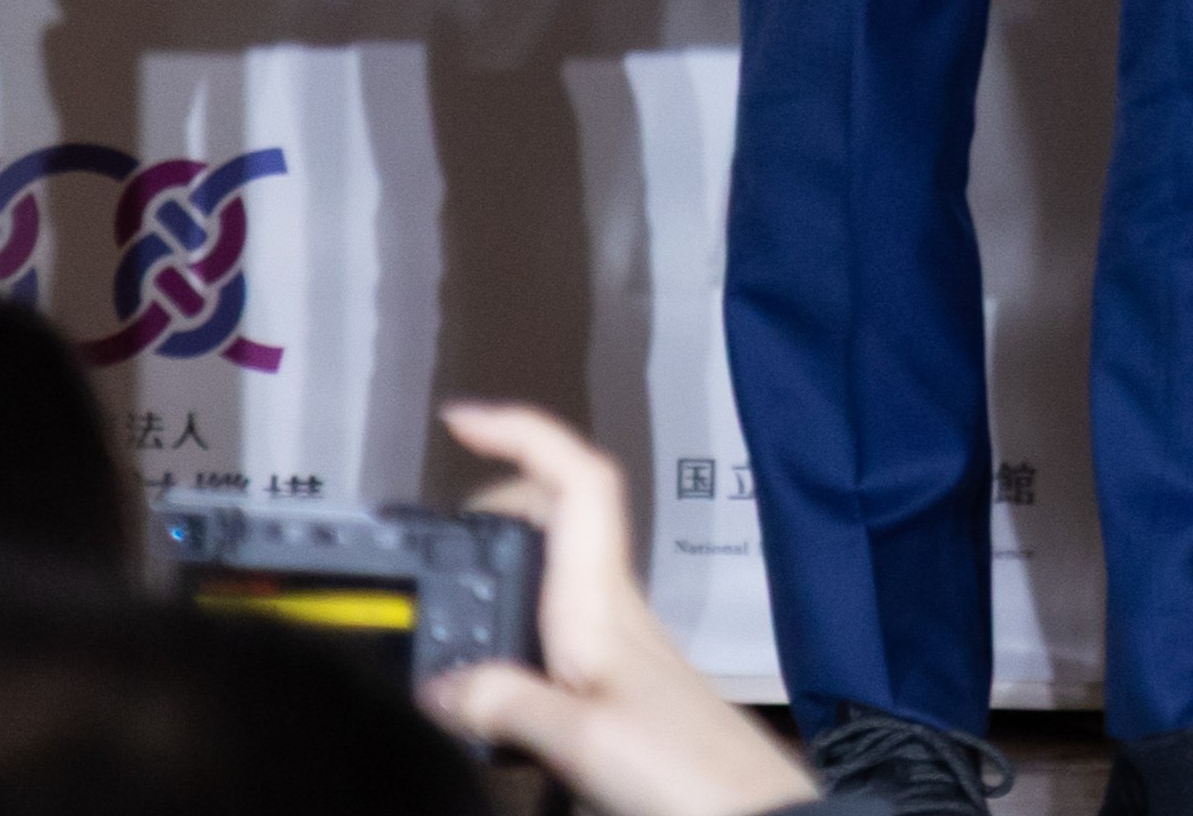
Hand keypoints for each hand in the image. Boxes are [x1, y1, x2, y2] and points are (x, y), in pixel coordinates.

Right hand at [418, 399, 819, 815]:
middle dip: (501, 494)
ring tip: (455, 576)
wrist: (752, 814)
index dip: (526, 434)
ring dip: (509, 552)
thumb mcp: (581, 739)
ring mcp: (623, 644)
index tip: (465, 417)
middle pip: (564, 514)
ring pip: (562, 564)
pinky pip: (564, 619)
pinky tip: (497, 653)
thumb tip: (441, 681)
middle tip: (442, 521)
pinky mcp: (623, 684)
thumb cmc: (687, 774)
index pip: (580, 482)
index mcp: (604, 603)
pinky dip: (521, 611)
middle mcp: (616, 611)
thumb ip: (507, 703)